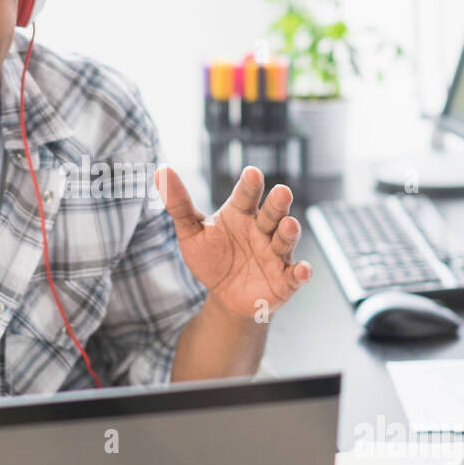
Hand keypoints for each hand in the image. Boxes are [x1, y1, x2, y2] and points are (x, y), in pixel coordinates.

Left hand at [156, 165, 311, 320]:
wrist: (223, 294)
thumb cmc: (211, 257)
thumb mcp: (191, 232)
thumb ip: (179, 204)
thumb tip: (161, 170)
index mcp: (241, 214)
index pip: (246, 196)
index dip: (250, 185)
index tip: (251, 174)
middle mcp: (262, 229)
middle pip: (272, 212)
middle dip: (277, 203)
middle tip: (281, 191)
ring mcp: (275, 253)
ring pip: (285, 239)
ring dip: (289, 232)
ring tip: (289, 225)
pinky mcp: (285, 279)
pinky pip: (295, 275)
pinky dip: (301, 272)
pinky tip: (302, 271)